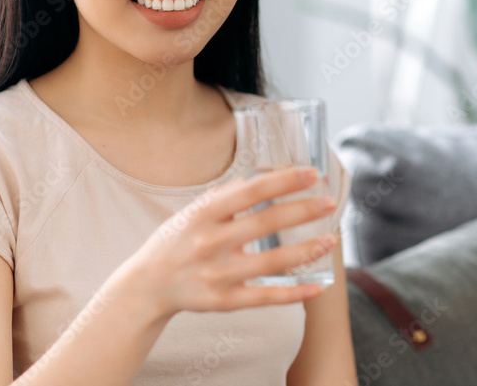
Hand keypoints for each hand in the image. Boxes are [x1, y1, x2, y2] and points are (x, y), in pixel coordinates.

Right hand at [108, 166, 338, 320]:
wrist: (146, 286)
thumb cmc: (176, 241)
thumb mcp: (192, 211)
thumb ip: (225, 196)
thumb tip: (262, 178)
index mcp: (203, 213)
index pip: (251, 191)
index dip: (284, 181)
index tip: (312, 173)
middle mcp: (210, 242)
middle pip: (267, 223)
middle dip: (303, 210)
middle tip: (330, 202)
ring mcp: (217, 274)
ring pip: (272, 262)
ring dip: (306, 250)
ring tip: (330, 240)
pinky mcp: (224, 301)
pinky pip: (266, 297)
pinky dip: (295, 293)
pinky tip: (318, 287)